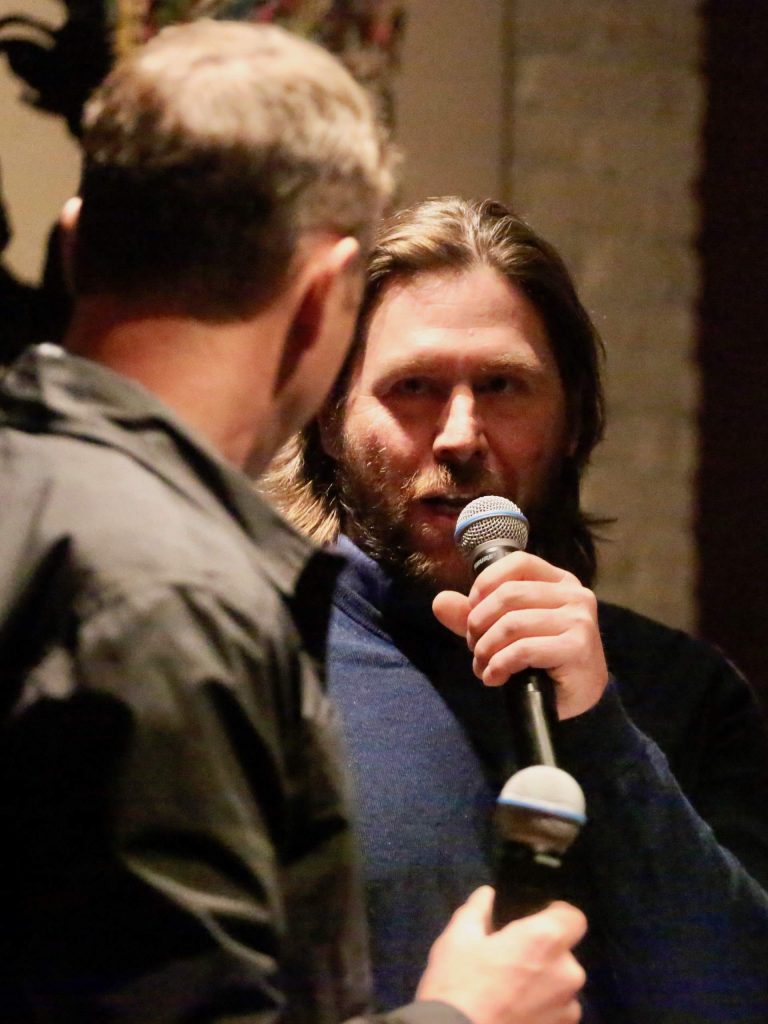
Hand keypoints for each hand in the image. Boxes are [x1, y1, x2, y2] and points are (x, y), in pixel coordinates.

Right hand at [416, 887, 586, 1023]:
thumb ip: (478, 910)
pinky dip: (543, 1009)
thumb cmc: (458, 984)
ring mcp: (567, 1008)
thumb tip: (488, 895)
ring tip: (513, 991)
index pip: (574, 917)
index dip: (557, 915)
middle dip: (544, 952)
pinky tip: (516, 1012)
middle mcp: (567, 972)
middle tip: (513, 959)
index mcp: (544, 939)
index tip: (536, 919)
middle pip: (565, 952)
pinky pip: (558, 1011)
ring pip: (562, 984)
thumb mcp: (458, 938)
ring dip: (545, 983)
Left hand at [432, 551, 607, 718]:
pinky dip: (500, 665)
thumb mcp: (503, 631)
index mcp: (560, 582)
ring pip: (513, 624)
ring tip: (482, 666)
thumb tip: (440, 601)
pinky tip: (494, 677)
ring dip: (486, 649)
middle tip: (474, 647)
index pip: (518, 563)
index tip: (471, 609)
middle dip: (479, 623)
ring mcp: (579, 620)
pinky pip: (523, 649)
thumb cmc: (542, 659)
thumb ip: (473, 615)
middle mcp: (574, 595)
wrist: (577, 698)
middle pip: (509, 595)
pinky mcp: (578, 648)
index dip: (486, 582)